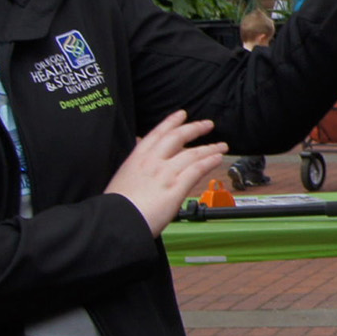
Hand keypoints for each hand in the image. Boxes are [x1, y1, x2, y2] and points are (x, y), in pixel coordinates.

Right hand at [104, 110, 227, 235]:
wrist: (115, 221)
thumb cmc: (116, 207)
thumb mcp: (121, 180)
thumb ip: (135, 170)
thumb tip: (141, 168)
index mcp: (136, 159)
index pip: (157, 133)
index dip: (171, 122)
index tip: (181, 114)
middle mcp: (152, 162)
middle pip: (177, 138)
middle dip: (195, 128)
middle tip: (207, 125)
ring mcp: (165, 173)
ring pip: (192, 153)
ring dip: (210, 148)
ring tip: (221, 146)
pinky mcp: (176, 187)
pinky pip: (197, 169)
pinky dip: (209, 162)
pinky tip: (217, 159)